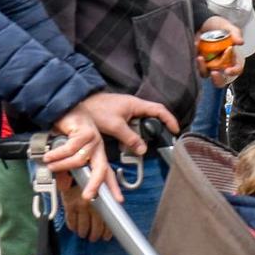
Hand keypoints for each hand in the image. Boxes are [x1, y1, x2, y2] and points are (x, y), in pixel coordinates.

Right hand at [56, 171, 112, 241]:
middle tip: (95, 238)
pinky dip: (73, 226)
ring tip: (85, 234)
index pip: (105, 219)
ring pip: (82, 225)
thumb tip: (120, 201)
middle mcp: (90, 203)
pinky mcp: (68, 204)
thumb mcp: (106, 175)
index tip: (106, 236)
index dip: (106, 230)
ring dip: (84, 232)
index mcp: (101, 197)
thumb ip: (113, 189)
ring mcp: (78, 205)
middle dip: (95, 234)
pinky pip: (70, 220)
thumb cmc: (90, 167)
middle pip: (95, 225)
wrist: (73, 164)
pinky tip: (75, 229)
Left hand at [58, 90, 179, 173]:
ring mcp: (127, 111)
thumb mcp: (115, 126)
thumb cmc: (97, 110)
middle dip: (155, 130)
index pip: (159, 110)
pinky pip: (131, 126)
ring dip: (141, 134)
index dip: (169, 120)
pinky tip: (127, 143)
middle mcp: (134, 106)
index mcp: (136, 105)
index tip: (175, 130)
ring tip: (138, 146)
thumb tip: (143, 150)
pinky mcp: (120, 116)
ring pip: (141, 123)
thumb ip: (130, 138)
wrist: (79, 105)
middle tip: (158, 142)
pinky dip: (132, 134)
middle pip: (152, 117)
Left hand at [197, 19, 246, 86]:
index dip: (234, 71)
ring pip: (207, 74)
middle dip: (218, 79)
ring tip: (200, 57)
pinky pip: (197, 66)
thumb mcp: (228, 26)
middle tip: (214, 73)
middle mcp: (221, 64)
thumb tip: (240, 42)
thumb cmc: (218, 25)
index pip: (237, 68)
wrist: (203, 22)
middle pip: (222, 79)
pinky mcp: (199, 62)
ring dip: (203, 68)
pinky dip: (195, 60)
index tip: (228, 70)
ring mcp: (209, 64)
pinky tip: (195, 45)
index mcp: (232, 57)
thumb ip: (235, 33)